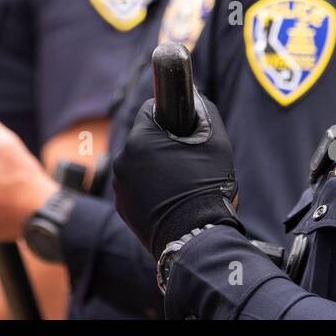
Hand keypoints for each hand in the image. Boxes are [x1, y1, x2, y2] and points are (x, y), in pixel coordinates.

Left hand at [112, 92, 240, 258]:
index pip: (149, 110)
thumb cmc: (207, 187)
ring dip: (153, 167)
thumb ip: (204, 112)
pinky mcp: (122, 206)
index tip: (182, 130)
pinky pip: (135, 186)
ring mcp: (119, 185)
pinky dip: (148, 188)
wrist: (196, 236)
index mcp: (140, 138)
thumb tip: (194, 99)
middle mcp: (122, 159)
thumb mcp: (216, 141)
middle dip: (162, 144)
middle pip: (143, 138)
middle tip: (186, 161)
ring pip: (138, 163)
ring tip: (179, 183)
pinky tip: (168, 199)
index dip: (168, 117)